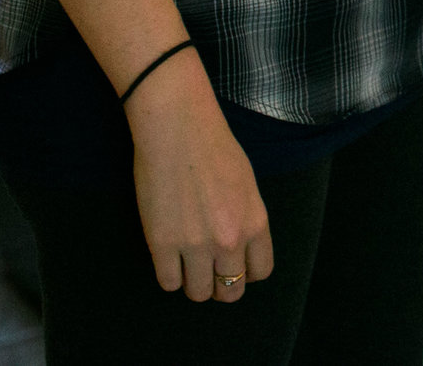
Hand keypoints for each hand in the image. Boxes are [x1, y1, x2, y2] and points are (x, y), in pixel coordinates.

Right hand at [124, 51, 272, 301]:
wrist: (179, 129)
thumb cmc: (215, 148)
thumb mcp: (247, 185)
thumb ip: (247, 220)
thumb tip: (240, 247)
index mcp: (255, 223)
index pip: (260, 272)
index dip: (246, 273)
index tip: (234, 265)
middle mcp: (230, 240)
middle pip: (230, 291)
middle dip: (220, 285)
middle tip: (207, 270)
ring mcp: (195, 245)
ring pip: (198, 293)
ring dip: (192, 282)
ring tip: (186, 263)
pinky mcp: (162, 245)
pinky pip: (168, 283)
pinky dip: (168, 275)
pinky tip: (168, 256)